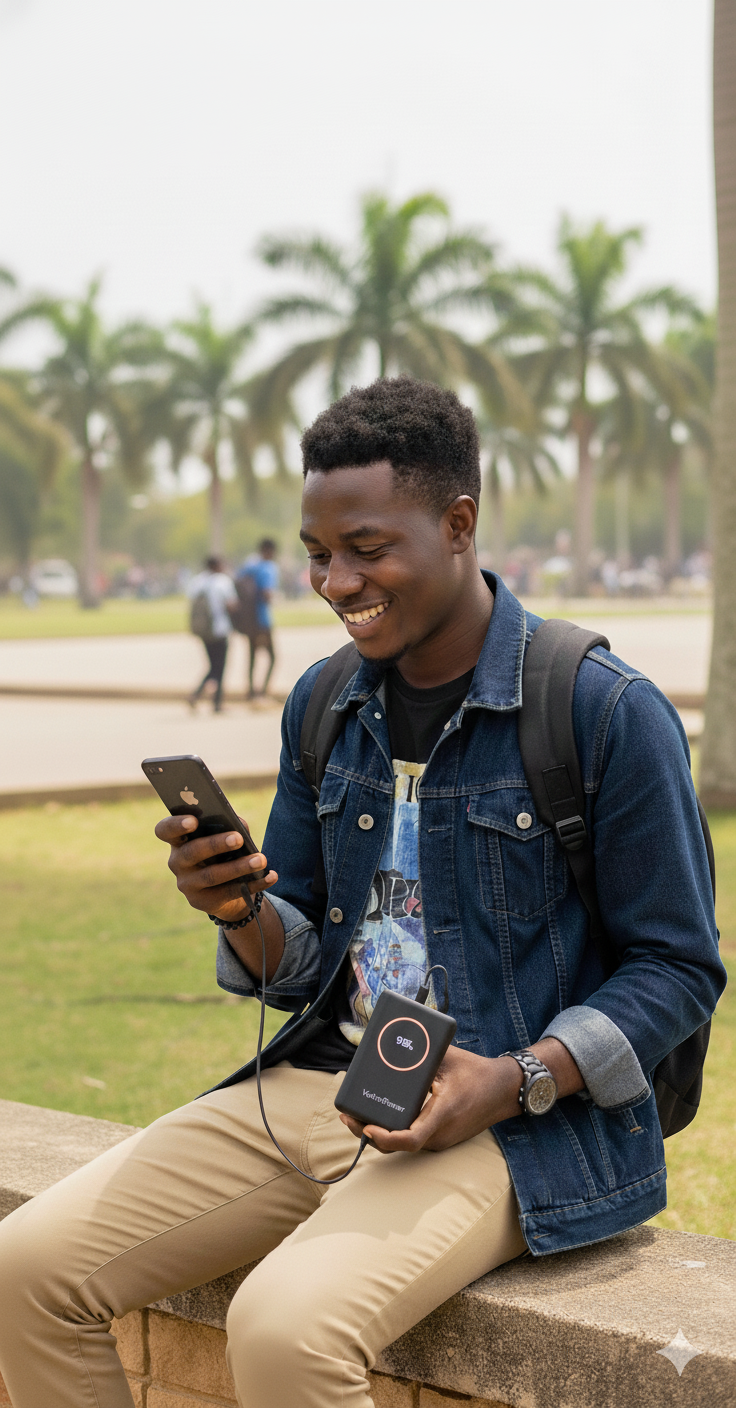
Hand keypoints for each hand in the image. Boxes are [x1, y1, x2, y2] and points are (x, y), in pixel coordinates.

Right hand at [154, 813, 277, 925]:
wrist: (226, 889)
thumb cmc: (223, 852)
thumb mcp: (224, 837)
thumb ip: (230, 826)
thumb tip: (239, 825)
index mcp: (178, 840)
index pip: (165, 830)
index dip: (175, 825)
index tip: (194, 820)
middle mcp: (177, 862)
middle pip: (191, 852)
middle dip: (215, 844)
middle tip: (238, 838)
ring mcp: (188, 884)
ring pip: (211, 876)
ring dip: (238, 867)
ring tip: (260, 860)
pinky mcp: (203, 902)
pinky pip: (230, 893)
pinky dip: (255, 884)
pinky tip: (271, 876)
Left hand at [339, 1046, 523, 1153]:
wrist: (504, 1091)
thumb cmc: (477, 1072)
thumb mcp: (447, 1057)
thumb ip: (420, 1051)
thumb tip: (392, 1041)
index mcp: (442, 1114)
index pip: (410, 1138)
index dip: (384, 1137)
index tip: (366, 1126)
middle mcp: (441, 1134)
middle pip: (398, 1146)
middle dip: (368, 1134)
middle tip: (347, 1117)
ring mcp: (442, 1140)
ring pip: (403, 1145)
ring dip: (379, 1135)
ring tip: (356, 1117)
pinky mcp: (442, 1139)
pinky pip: (412, 1140)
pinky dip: (394, 1132)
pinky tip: (378, 1119)